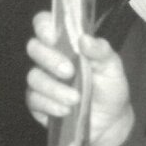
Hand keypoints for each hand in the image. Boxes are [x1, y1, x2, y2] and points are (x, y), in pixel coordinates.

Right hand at [26, 11, 134, 145]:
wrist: (110, 121)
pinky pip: (35, 100)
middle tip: (69, 71)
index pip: (44, 25)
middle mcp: (50, 59)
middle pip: (33, 48)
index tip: (54, 37)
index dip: (43, 27)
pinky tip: (66, 110)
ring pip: (33, 77)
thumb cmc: (109, 88)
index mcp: (66, 44)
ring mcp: (42, 81)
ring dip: (54, 88)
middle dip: (49, 59)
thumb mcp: (112, 67)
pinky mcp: (39, 103)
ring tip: (76, 98)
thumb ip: (101, 51)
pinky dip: (51, 105)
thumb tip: (84, 39)